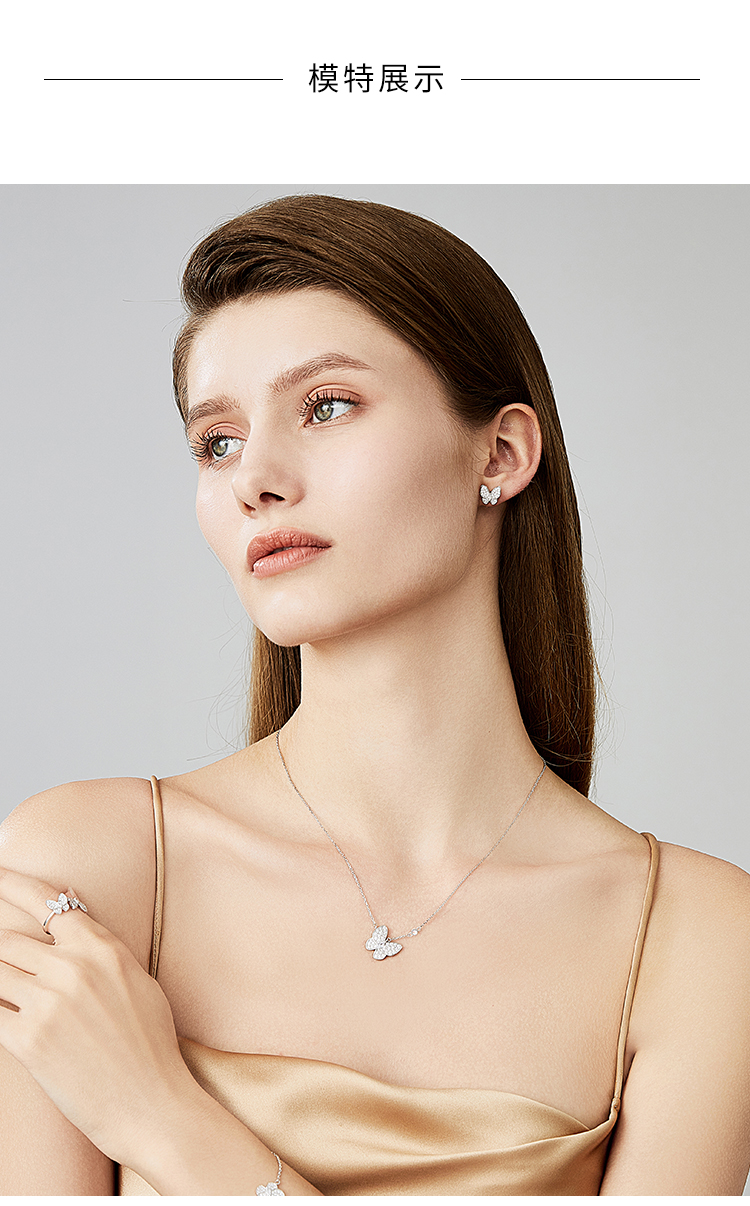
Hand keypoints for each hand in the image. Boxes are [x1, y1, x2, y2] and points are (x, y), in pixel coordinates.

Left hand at [0, 866, 193, 1168]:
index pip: (47, 902)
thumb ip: (102, 945)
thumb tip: (72, 909)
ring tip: (5, 988)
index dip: (11, 885)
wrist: (153, 1105)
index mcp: (102, 948)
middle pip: (9, 939)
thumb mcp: (138, 980)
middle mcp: (73, 968)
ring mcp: (49, 1003)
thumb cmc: (151, 1047)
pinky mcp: (28, 1041)